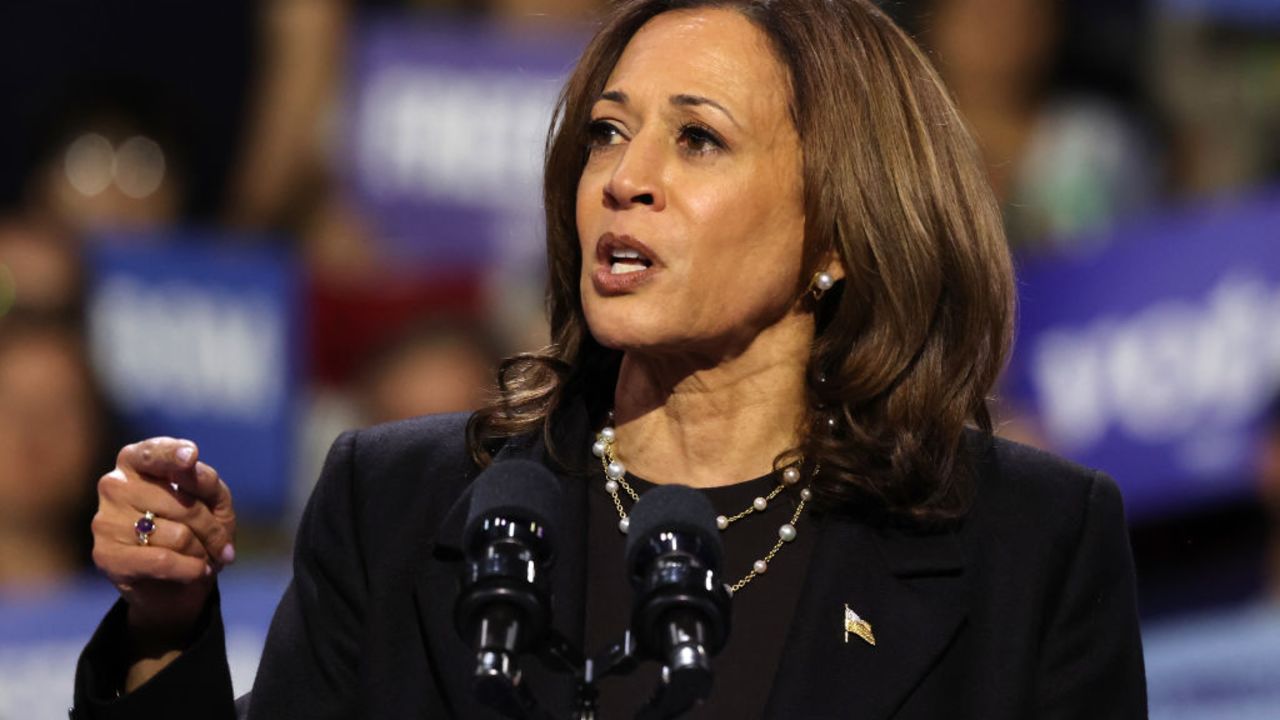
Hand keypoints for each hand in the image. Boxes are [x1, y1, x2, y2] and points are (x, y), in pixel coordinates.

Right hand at [92, 438, 236, 646]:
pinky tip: (199, 572)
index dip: (174, 455)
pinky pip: (162, 560)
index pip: (156, 453)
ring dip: (203, 552)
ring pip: (177, 535)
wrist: (177, 580)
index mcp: (137, 461)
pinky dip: (191, 569)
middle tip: (224, 548)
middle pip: (183, 505)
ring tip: (205, 558)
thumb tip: (190, 466)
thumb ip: (204, 479)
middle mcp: (115, 484)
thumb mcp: (213, 500)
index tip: (190, 456)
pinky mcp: (106, 555)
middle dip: (214, 531)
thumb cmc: (196, 528)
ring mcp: (105, 520)